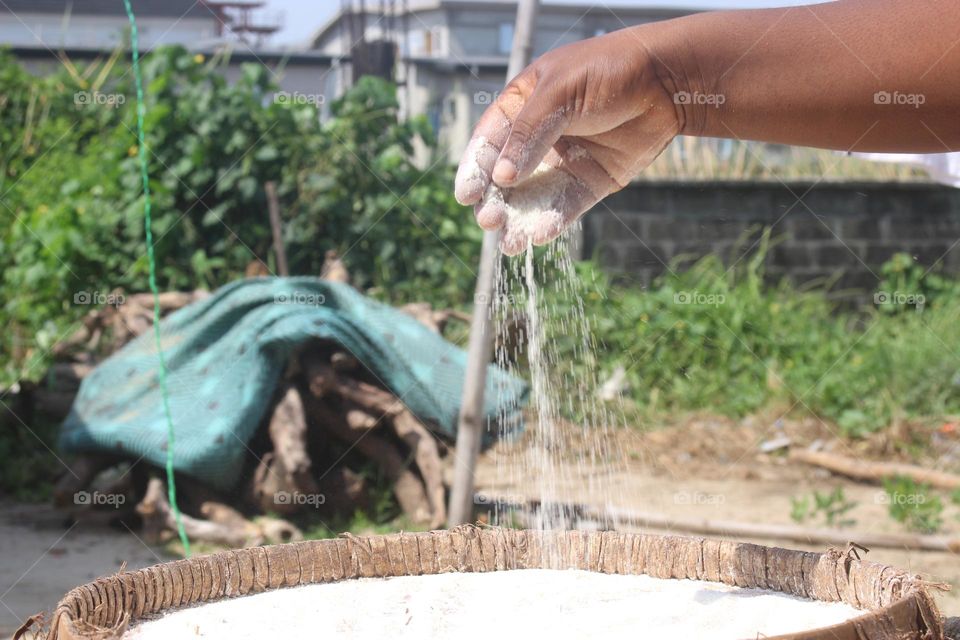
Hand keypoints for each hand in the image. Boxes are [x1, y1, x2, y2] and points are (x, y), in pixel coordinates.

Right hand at [454, 27, 682, 255]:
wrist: (665, 81)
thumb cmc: (607, 71)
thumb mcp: (559, 93)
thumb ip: (528, 134)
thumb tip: (502, 177)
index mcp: (521, 107)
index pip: (489, 142)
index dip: (475, 169)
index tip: (466, 196)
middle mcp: (538, 138)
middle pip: (506, 176)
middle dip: (496, 202)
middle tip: (489, 222)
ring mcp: (563, 161)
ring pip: (534, 197)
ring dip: (520, 221)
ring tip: (511, 244)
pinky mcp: (589, 181)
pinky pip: (566, 205)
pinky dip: (553, 221)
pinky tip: (542, 236)